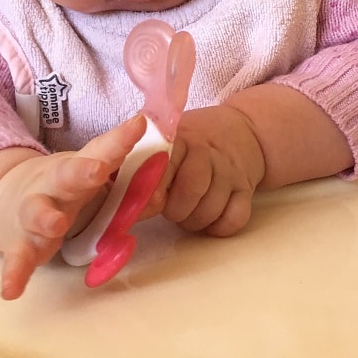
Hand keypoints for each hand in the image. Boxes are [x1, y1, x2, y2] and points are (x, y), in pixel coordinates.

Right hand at [0, 115, 145, 299]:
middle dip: (81, 173)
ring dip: (46, 218)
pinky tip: (11, 290)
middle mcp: (54, 187)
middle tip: (97, 170)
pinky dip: (14, 273)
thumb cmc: (64, 186)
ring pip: (37, 214)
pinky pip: (17, 260)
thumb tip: (162, 177)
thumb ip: (124, 180)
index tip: (140, 125)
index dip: (120, 140)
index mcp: (77, 169)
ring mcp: (34, 214)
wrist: (6, 199)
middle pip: (66, 176)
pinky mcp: (20, 243)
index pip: (102, 151)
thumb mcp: (90, 175)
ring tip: (55, 225)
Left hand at [151, 104, 264, 236]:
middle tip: (170, 209)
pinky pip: (234, 218)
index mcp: (178, 140)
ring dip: (194, 221)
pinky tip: (210, 220)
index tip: (147, 202)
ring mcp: (228, 171)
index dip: (152, 190)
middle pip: (190, 190)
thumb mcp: (164, 141)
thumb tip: (110, 186)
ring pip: (210, 209)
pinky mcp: (246, 188)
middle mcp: (206, 153)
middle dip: (175, 210)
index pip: (162, 166)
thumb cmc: (190, 144)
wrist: (241, 131)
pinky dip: (219, 227)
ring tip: (187, 213)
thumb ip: (139, 160)